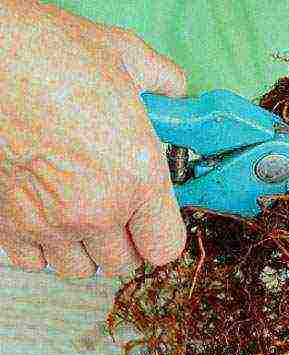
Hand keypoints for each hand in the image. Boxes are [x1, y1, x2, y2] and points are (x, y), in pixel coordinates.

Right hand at [0, 1, 186, 276]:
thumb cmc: (51, 54)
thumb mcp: (126, 57)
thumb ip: (163, 81)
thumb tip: (174, 88)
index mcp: (138, 177)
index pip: (165, 247)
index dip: (161, 234)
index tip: (154, 220)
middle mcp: (97, 211)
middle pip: (123, 262)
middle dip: (125, 240)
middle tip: (118, 210)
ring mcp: (48, 222)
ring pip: (79, 269)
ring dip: (85, 248)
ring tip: (81, 214)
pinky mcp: (6, 224)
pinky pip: (34, 262)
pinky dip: (43, 247)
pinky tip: (45, 214)